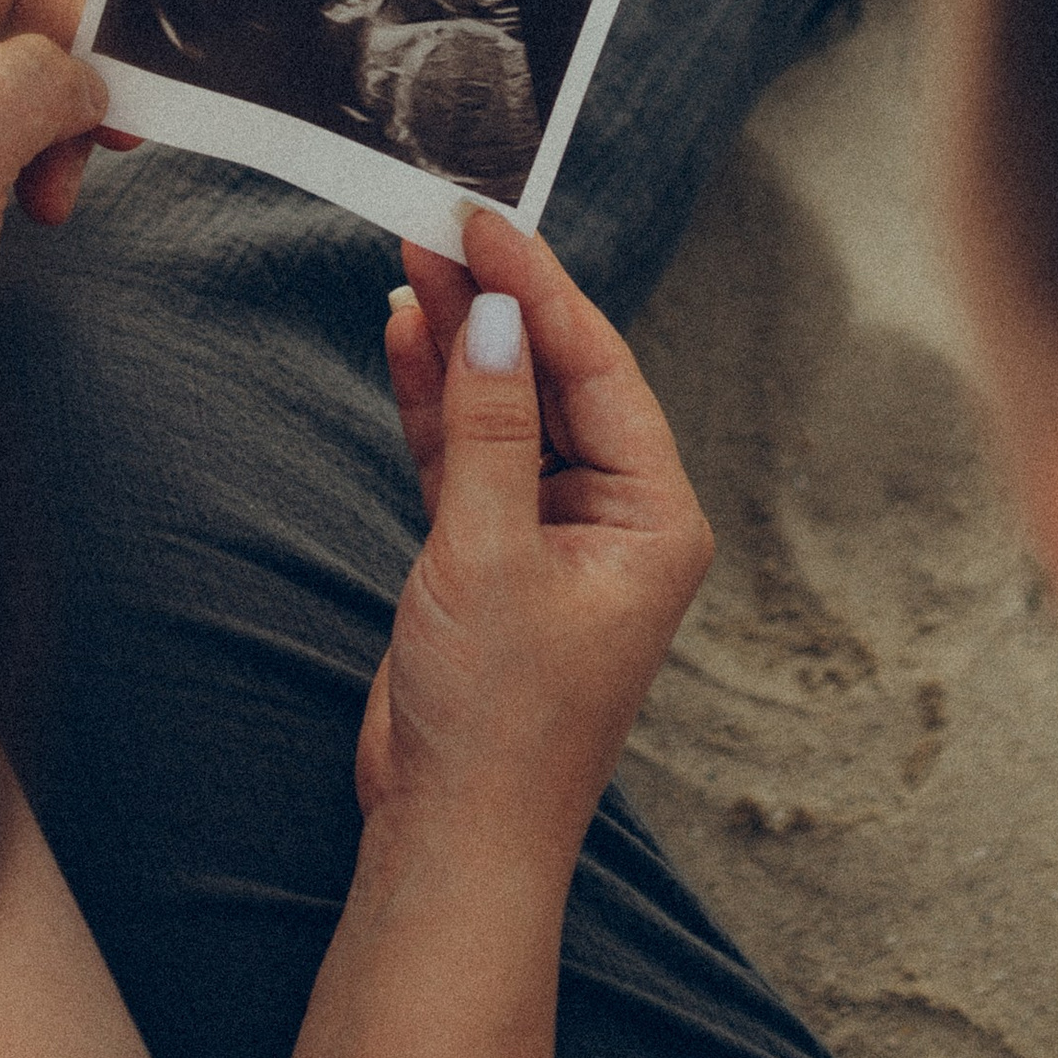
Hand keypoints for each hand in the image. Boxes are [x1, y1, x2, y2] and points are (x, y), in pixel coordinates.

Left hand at [0, 0, 123, 391]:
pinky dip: (23, 159)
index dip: (71, 23)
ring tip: (46, 201)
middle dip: (60, 88)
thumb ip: (32, 85)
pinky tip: (23, 207)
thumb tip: (85, 76)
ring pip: (11, 70)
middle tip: (75, 165)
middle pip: (14, 14)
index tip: (98, 103)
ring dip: (48, 133)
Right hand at [363, 212, 712, 869]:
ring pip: (506, 407)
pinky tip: (403, 335)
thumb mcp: (488, 556)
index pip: (600, 368)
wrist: (452, 835)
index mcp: (654, 517)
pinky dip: (435, 399)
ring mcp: (551, 533)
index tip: (487, 222)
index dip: (540, 289)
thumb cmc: (496, 720)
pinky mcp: (490, 553)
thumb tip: (497, 318)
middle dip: (496, 303)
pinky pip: (468, 452)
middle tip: (438, 223)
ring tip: (411, 259)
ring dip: (460, 341)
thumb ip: (490, 430)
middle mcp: (615, 516)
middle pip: (555, 377)